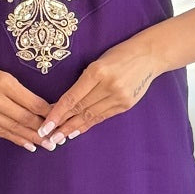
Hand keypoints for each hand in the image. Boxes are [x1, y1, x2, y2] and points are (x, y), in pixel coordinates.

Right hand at [0, 52, 57, 150]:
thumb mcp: (1, 73)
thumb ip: (18, 91)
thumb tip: (40, 108)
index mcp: (3, 82)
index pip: (31, 102)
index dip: (47, 113)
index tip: (59, 120)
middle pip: (24, 118)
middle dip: (42, 130)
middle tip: (56, 139)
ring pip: (12, 128)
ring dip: (30, 138)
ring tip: (45, 145)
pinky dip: (14, 139)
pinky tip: (27, 144)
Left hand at [36, 38, 162, 142]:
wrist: (149, 56)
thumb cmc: (118, 55)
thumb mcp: (98, 61)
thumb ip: (84, 81)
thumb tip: (63, 103)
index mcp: (97, 71)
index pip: (72, 97)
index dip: (57, 113)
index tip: (45, 125)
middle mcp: (108, 85)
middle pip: (80, 109)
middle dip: (62, 125)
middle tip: (47, 137)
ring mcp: (119, 97)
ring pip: (91, 116)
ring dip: (73, 128)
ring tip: (59, 138)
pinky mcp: (126, 104)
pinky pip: (103, 117)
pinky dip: (88, 125)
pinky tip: (77, 132)